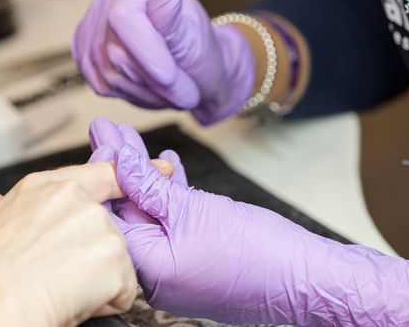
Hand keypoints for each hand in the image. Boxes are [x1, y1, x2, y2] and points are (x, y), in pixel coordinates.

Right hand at [0, 163, 145, 326]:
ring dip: (96, 282)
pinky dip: (104, 302)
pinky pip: (122, 288)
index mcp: (43, 188)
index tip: (162, 169)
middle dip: (92, 255)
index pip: (100, 174)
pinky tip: (74, 303)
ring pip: (114, 260)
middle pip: (106, 227)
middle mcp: (74, 198)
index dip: (130, 174)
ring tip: (59, 291)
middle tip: (59, 276)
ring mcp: (97, 224)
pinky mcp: (114, 255)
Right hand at [73, 0, 254, 123]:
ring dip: (145, 92)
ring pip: (109, 74)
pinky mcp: (87, 53)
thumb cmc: (196, 48)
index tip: (170, 77)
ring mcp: (93, 27)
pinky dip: (131, 94)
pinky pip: (102, 85)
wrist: (191, 70)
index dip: (146, 54)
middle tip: (185, 93)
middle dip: (153, 82)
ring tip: (170, 90)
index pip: (123, 17)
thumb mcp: (194, 35)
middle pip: (116, 54)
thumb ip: (174, 22)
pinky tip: (150, 88)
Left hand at [90, 121, 408, 325]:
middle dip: (119, 165)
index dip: (102, 169)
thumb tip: (120, 163)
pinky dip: (170, 193)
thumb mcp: (194, 211)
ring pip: (151, 210)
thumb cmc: (257, 255)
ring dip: (145, 173)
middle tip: (107, 129)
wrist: (307, 280)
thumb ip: (151, 187)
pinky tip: (169, 167)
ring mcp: (176, 264)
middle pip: (127, 208)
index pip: (110, 212)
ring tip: (132, 138)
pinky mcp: (196, 255)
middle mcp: (156, 270)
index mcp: (147, 267)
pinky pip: (174, 220)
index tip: (102, 135)